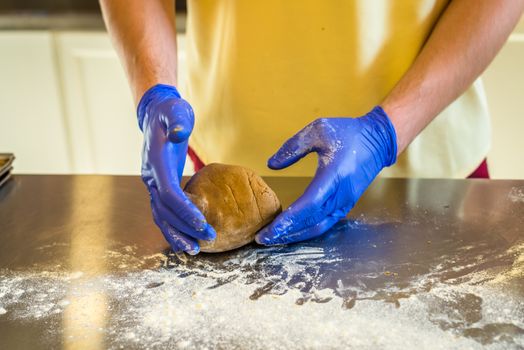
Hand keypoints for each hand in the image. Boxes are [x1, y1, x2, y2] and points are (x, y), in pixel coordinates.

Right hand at [138, 84, 215, 253]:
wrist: (155, 114)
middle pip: (165, 210)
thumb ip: (177, 120)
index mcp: (156, 162)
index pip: (169, 193)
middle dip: (185, 227)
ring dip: (177, 233)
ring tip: (195, 250)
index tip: (203, 224)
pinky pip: (165, 211)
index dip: (185, 210)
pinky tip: (188, 237)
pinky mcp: (159, 185)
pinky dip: (174, 225)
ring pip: (161, 215)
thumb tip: (178, 133)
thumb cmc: (169, 112)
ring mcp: (153, 182)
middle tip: (209, 238)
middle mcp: (150, 175)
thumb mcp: (175, 110)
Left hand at [256, 106, 396, 244]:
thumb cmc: (348, 133)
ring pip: (318, 226)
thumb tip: (271, 165)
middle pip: (311, 221)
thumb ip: (293, 147)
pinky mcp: (346, 204)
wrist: (378, 139)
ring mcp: (345, 201)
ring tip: (275, 238)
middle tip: (263, 239)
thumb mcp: (318, 130)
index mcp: (334, 175)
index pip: (309, 204)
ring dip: (296, 235)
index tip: (271, 229)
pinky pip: (325, 222)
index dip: (289, 219)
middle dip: (286, 232)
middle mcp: (341, 194)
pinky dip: (308, 229)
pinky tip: (293, 230)